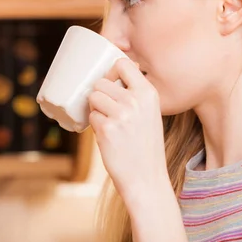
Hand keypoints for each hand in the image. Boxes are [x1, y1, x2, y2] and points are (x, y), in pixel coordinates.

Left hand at [88, 58, 169, 206]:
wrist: (146, 178)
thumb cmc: (146, 145)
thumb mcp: (150, 113)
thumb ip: (136, 94)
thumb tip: (114, 73)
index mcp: (149, 93)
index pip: (122, 64)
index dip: (112, 72)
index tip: (111, 83)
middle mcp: (135, 101)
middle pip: (101, 82)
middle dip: (101, 95)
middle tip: (109, 111)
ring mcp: (120, 114)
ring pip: (93, 98)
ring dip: (97, 110)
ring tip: (110, 124)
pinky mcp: (106, 129)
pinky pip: (91, 116)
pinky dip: (96, 126)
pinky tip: (109, 137)